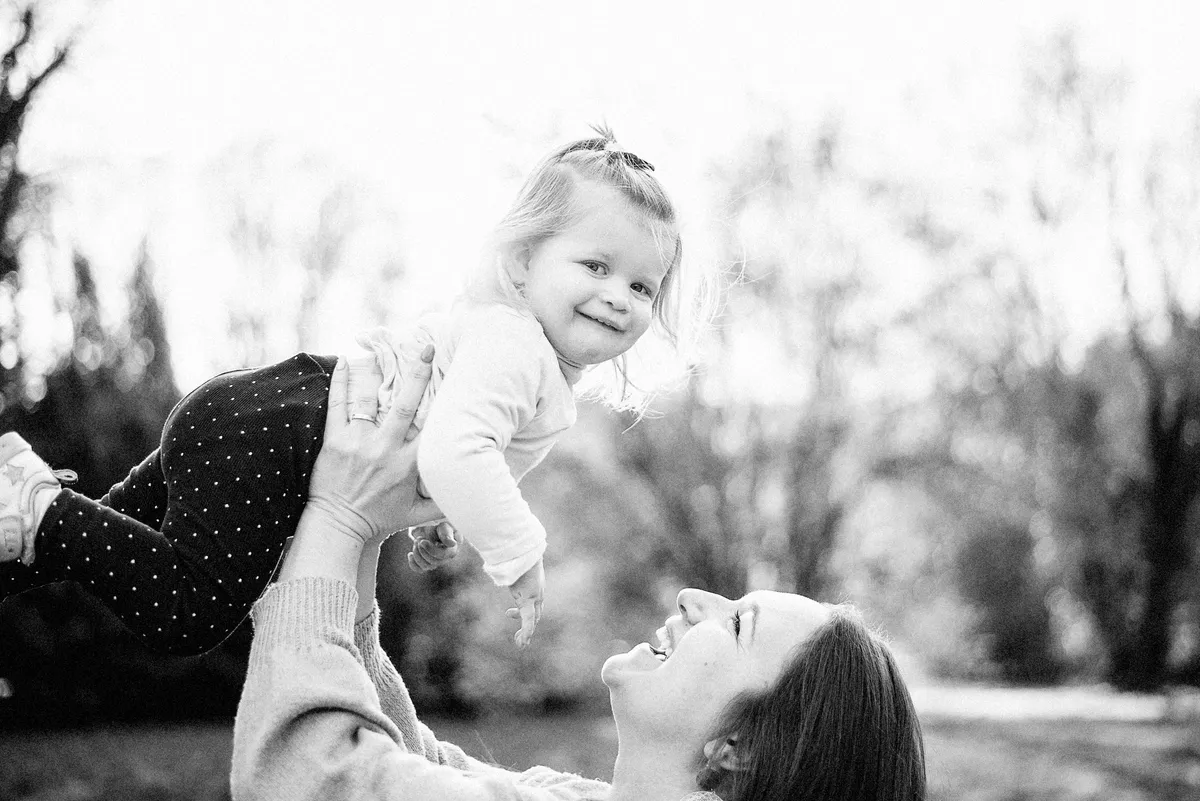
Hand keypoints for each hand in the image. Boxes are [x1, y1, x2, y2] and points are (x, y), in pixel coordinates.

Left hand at [306, 347, 441, 544]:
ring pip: (369, 399)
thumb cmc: (379, 520)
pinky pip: (337, 405)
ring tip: (382, 350)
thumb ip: (445, 504)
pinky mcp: (335, 441)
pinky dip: (341, 382)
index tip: (453, 379)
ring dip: (376, 372)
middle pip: (405, 404)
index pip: (431, 427)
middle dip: (418, 374)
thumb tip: (473, 495)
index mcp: (409, 464)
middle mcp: (385, 449)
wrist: (338, 527)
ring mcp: (358, 442)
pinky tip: (344, 361)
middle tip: (426, 348)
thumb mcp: (417, 515)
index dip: (444, 402)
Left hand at [406, 521, 458, 571]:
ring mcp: (438, 562)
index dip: (432, 550)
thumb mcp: (441, 525)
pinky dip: (413, 563)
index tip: (422, 541)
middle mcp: (448, 557)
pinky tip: (410, 554)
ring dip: (417, 554)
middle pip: (435, 562)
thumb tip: (452, 544)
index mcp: (454, 547)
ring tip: (416, 542)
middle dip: (423, 550)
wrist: (428, 526)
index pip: (445, 555)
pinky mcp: (428, 564)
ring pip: (427, 566)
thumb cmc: (437, 524)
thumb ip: (446, 533)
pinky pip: (420, 570)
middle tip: (419, 539)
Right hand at [505, 557, 544, 647]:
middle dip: (528, 625)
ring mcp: (534, 596)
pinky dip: (527, 631)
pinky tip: (523, 641)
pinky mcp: (528, 599)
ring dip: (527, 632)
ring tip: (521, 644)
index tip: (508, 613)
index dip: (523, 611)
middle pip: (536, 613)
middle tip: (519, 637)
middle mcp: (537, 591)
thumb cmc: (515, 553)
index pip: (533, 602)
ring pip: (533, 619)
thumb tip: (493, 563)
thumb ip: (506, 567)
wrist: (523, 550)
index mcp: (534, 584)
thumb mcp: (511, 562)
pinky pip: (529, 619)